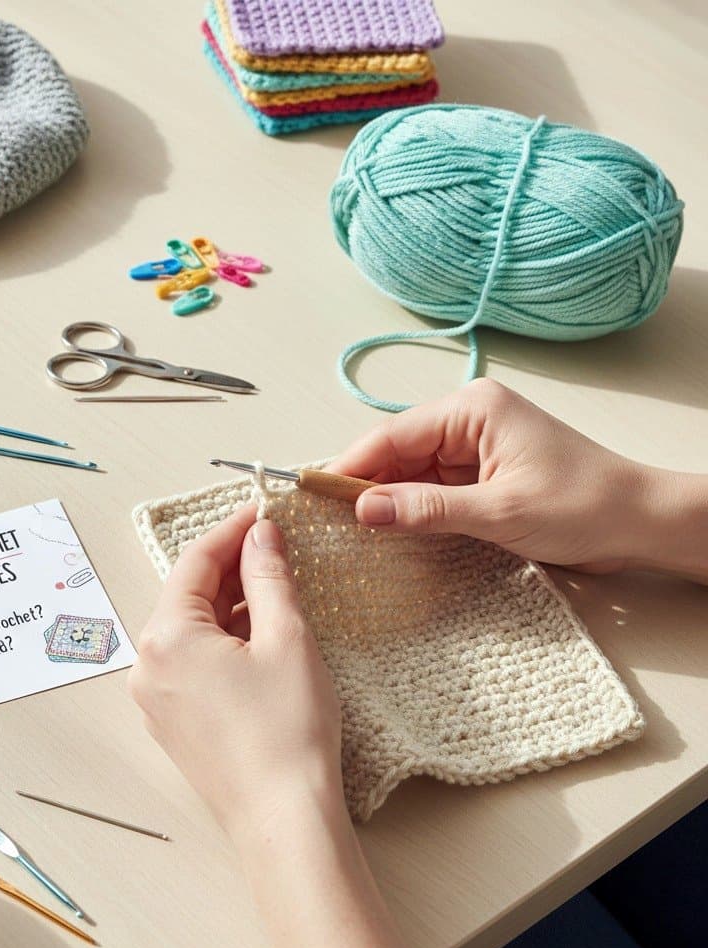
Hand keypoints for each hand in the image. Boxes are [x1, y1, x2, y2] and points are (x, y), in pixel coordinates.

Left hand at [129, 508, 421, 947]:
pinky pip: (191, 664)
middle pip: (188, 595)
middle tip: (275, 548)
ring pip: (190, 630)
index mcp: (166, 637)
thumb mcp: (287, 638)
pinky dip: (221, 642)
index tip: (263, 511)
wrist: (283, 820)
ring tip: (275, 590)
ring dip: (229, 606)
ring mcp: (155, 699)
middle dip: (231, 569)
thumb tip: (262, 534)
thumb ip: (269, 576)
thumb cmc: (287, 729)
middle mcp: (147, 665)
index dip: (232, 531)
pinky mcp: (172, 724)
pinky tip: (258, 638)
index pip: (195, 562)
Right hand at [329, 378, 657, 572]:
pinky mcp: (481, 471)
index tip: (316, 494)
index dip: (352, 466)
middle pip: (397, 451)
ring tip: (354, 529)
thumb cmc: (584, 506)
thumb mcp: (499, 513)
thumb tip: (364, 510)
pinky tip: (393, 526)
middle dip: (367, 484)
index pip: (394, 435)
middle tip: (331, 520)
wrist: (639, 523)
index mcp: (473, 410)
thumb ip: (426, 510)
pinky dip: (413, 506)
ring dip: (389, 498)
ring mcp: (475, 445)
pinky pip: (432, 485)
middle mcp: (469, 419)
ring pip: (411, 470)